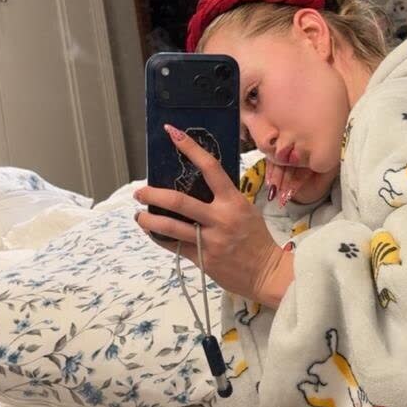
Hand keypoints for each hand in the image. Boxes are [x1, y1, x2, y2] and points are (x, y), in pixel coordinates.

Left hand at [134, 126, 295, 308]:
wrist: (268, 272)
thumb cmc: (257, 239)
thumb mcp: (246, 211)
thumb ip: (223, 200)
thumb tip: (198, 187)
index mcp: (233, 202)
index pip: (210, 167)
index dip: (190, 148)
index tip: (172, 133)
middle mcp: (220, 218)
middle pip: (178, 201)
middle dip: (153, 194)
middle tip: (140, 192)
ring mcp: (209, 240)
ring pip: (169, 227)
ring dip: (148, 220)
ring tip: (139, 216)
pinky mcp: (202, 259)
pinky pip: (174, 246)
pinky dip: (159, 237)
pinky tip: (152, 232)